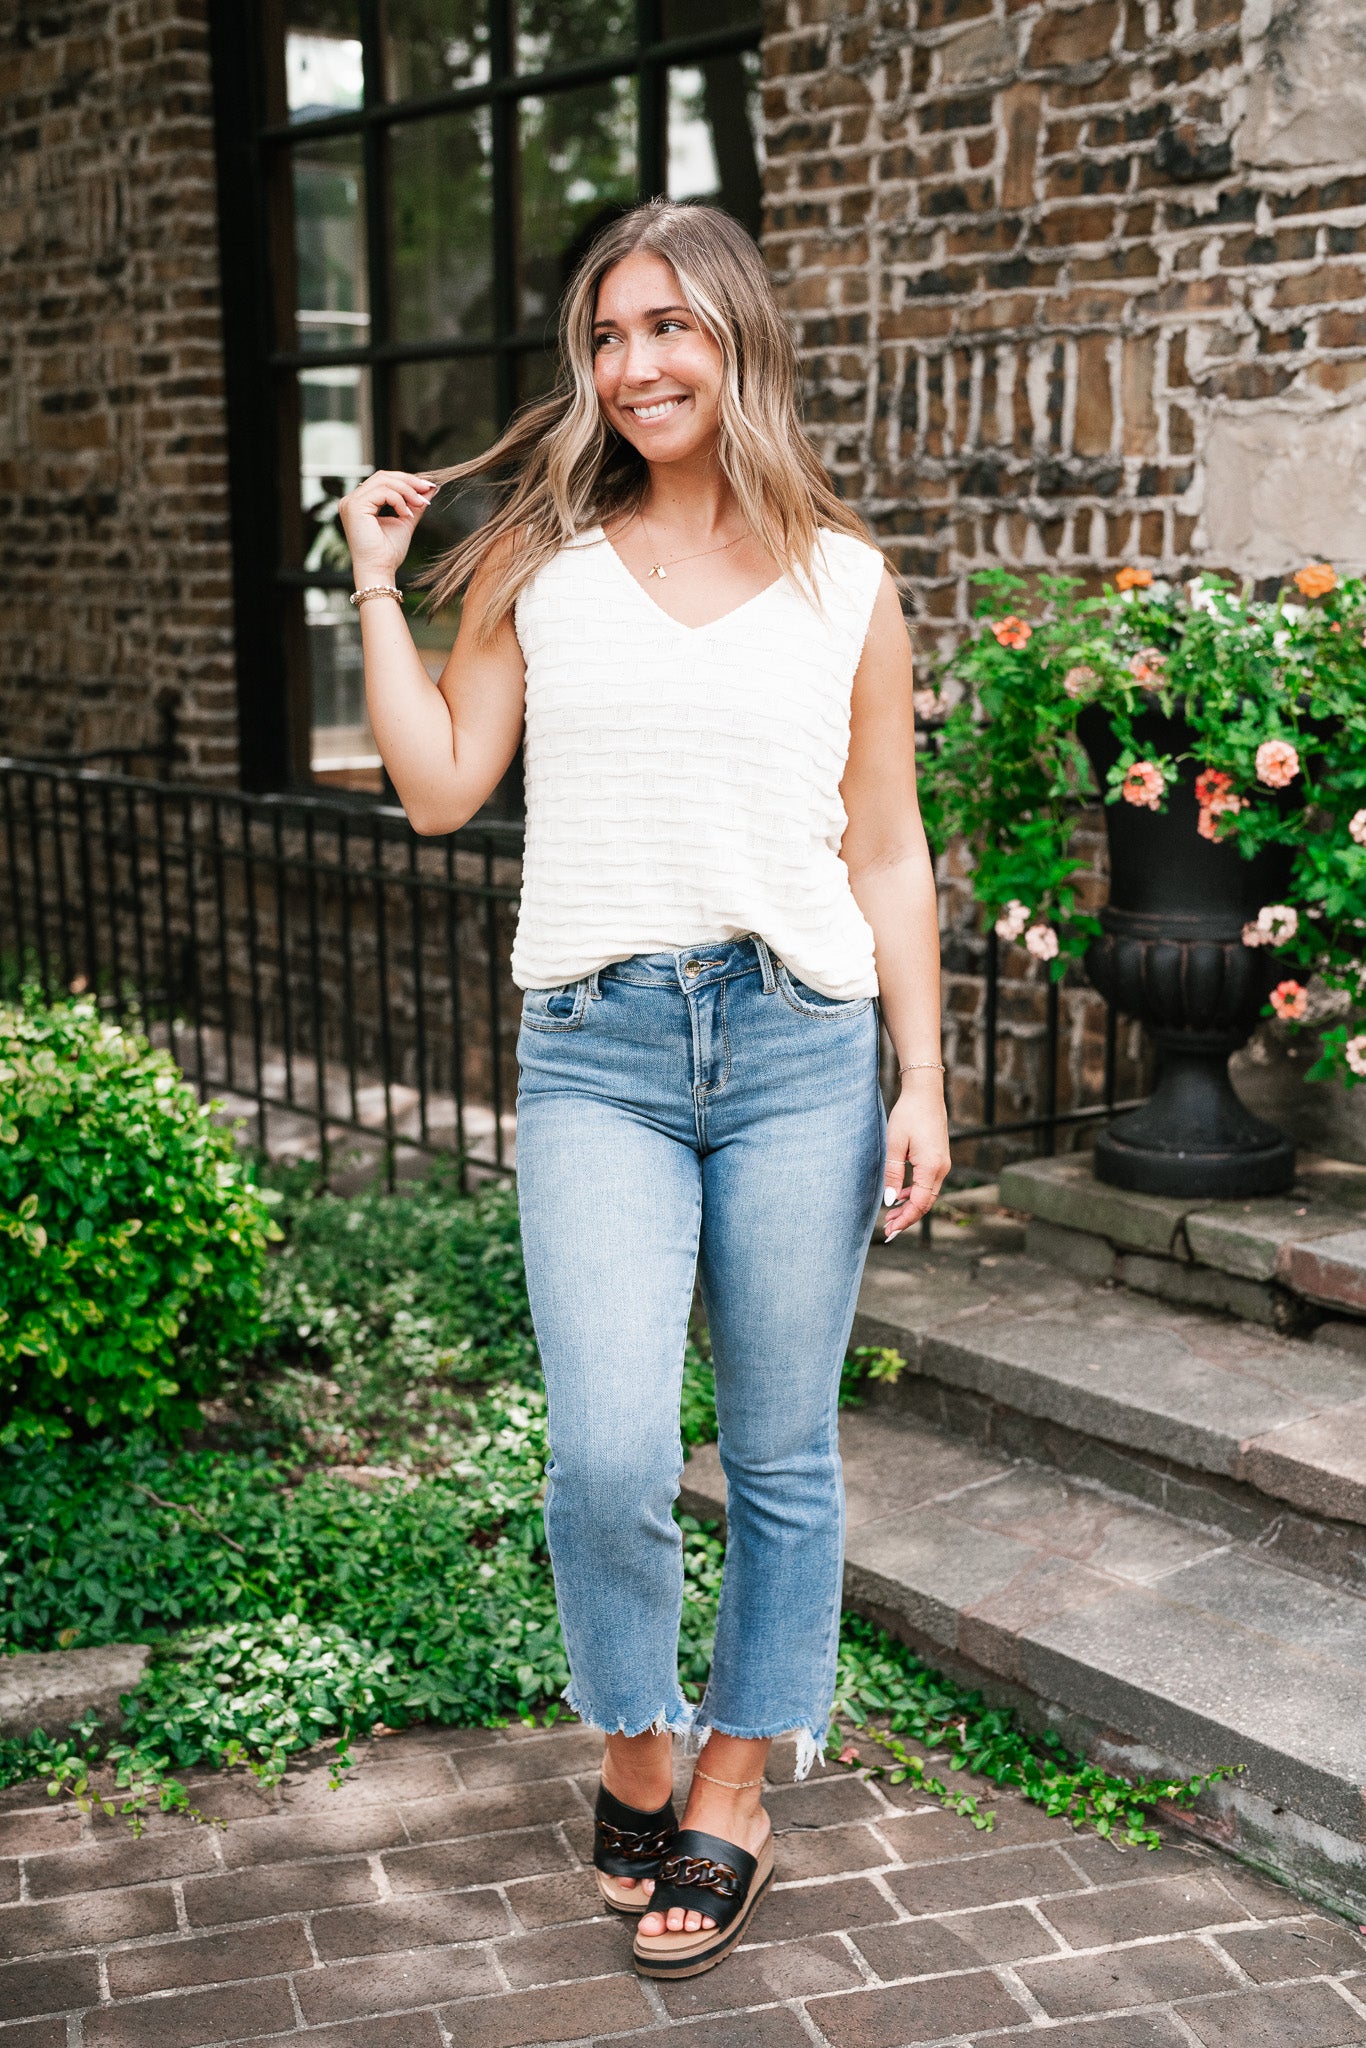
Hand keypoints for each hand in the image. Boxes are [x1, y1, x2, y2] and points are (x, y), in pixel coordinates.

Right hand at [338, 469, 439, 585]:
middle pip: (383, 476)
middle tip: (427, 489)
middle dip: (408, 481)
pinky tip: (406, 514)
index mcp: (361, 502)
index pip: (383, 480)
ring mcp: (351, 502)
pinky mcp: (354, 506)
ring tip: (420, 503)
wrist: (379, 570)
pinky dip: (399, 500)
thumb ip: (415, 503)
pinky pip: (382, 492)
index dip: (406, 480)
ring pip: (383, 481)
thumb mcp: (405, 520)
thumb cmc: (388, 552)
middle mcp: (352, 499)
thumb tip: (430, 487)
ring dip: (406, 490)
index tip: (427, 487)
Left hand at [882, 1073, 949, 1240]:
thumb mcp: (894, 1144)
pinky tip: (901, 1197)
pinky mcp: (939, 1159)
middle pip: (926, 1204)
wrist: (925, 1093)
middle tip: (887, 1230)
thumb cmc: (908, 1115)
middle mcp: (941, 1169)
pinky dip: (915, 1194)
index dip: (905, 1220)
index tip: (890, 1231)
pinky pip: (929, 1184)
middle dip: (907, 1218)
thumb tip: (890, 1201)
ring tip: (891, 1217)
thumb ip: (893, 1174)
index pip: (920, 1204)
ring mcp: (942, 1164)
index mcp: (931, 1167)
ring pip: (928, 1195)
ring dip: (910, 1207)